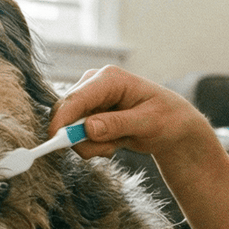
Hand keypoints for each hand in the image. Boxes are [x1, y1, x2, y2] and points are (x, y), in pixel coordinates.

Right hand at [50, 66, 210, 160]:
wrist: (173, 126)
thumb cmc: (167, 118)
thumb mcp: (149, 122)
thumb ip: (118, 124)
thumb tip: (89, 128)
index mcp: (109, 79)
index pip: (75, 98)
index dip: (62, 120)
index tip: (56, 142)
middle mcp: (94, 85)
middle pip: (66, 113)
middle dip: (80, 138)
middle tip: (108, 150)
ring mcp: (90, 101)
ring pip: (70, 129)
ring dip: (91, 145)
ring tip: (117, 143)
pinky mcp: (88, 115)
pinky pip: (78, 137)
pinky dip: (94, 146)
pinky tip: (114, 143)